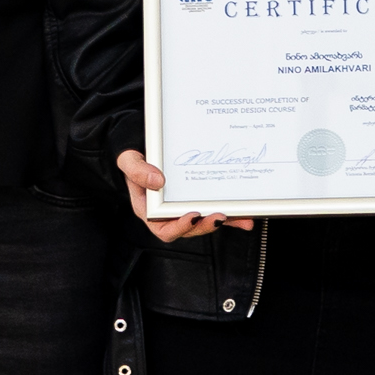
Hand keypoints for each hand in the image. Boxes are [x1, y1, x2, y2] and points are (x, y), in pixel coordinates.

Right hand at [116, 149, 253, 244]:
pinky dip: (230, 213)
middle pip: (189, 228)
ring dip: (224, 222)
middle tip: (220, 216)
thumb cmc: (132, 156)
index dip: (179, 227)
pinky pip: (213, 208)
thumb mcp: (128, 160)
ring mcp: (183, 207)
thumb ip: (137, 170)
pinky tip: (246, 215)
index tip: (192, 216)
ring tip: (242, 218)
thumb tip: (158, 181)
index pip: (163, 229)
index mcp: (148, 210)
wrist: (139, 146)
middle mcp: (167, 213)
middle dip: (206, 226)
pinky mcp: (197, 199)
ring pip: (205, 220)